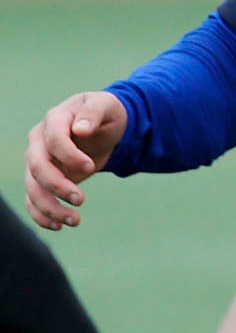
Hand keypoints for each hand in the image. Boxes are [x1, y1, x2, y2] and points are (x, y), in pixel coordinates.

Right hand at [24, 91, 128, 229]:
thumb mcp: (105, 105)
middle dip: (57, 186)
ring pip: (33, 188)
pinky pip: (33, 200)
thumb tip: (80, 129)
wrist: (101, 126)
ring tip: (75, 221)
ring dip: (50, 208)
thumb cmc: (104, 113)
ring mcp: (38, 162)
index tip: (91, 168)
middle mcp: (39, 143)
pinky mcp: (43, 179)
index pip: (53, 140)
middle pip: (38, 168)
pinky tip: (59, 226)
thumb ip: (93, 113)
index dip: (69, 155)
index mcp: (54, 120)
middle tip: (82, 200)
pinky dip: (42, 216)